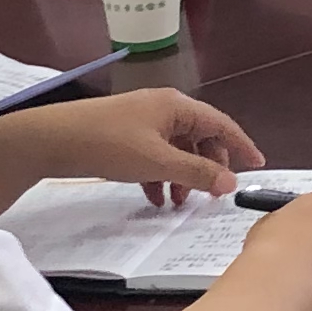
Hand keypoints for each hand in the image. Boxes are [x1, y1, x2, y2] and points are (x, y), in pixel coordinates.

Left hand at [52, 89, 267, 201]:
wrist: (53, 140)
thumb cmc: (110, 144)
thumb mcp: (158, 162)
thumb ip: (196, 173)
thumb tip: (230, 182)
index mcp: (177, 106)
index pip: (221, 124)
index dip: (241, 145)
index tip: (258, 166)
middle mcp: (164, 109)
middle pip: (200, 138)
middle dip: (207, 167)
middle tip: (211, 196)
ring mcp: (143, 121)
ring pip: (176, 150)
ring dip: (182, 177)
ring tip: (178, 204)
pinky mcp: (125, 136)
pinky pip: (155, 156)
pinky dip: (160, 176)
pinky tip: (154, 198)